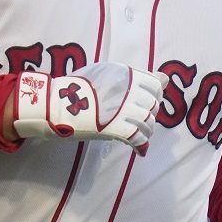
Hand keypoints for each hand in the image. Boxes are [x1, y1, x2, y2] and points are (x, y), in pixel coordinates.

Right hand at [11, 63, 165, 155]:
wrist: (56, 103)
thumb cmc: (77, 87)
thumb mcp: (106, 71)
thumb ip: (136, 76)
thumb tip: (166, 79)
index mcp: (126, 74)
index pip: (155, 85)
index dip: (153, 96)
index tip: (144, 102)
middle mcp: (128, 90)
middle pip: (152, 106)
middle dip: (148, 115)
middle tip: (136, 119)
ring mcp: (122, 110)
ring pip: (147, 123)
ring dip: (144, 131)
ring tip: (136, 134)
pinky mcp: (115, 128)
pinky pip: (138, 138)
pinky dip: (141, 146)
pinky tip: (139, 150)